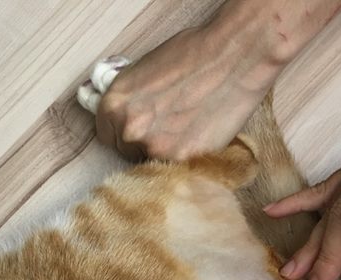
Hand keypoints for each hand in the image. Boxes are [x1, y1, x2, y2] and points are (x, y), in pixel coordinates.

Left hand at [97, 26, 280, 159]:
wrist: (234, 56)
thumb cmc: (194, 52)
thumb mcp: (145, 70)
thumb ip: (130, 98)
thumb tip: (122, 113)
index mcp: (113, 105)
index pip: (107, 135)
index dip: (124, 131)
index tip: (138, 128)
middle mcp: (129, 129)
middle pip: (127, 151)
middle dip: (143, 142)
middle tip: (168, 127)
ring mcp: (154, 147)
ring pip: (151, 162)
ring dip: (164, 151)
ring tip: (187, 128)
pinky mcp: (182, 159)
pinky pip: (177, 166)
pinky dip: (186, 156)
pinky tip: (199, 135)